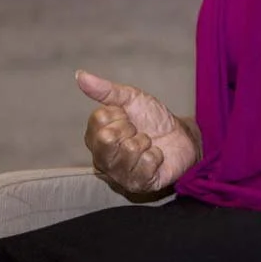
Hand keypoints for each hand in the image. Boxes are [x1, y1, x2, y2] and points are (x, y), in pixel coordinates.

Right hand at [76, 70, 200, 192]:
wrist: (181, 135)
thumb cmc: (152, 119)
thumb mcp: (131, 98)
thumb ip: (105, 90)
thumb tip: (79, 75)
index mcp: (95, 138)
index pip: (99, 120)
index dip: (120, 114)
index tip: (128, 117)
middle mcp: (102, 160)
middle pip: (107, 139)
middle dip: (131, 128)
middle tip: (139, 131)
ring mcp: (119, 176)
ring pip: (128, 151)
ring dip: (145, 142)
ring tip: (148, 144)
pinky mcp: (138, 185)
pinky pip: (145, 165)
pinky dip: (156, 155)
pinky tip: (156, 156)